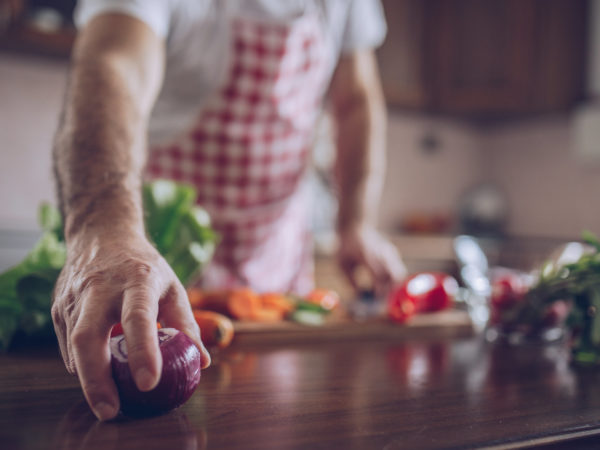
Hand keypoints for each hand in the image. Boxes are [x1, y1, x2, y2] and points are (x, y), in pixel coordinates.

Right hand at [51, 229, 210, 420]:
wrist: (103, 235)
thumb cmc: (145, 266)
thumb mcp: (172, 287)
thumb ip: (186, 324)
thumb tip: (202, 362)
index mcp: (137, 280)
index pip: (138, 316)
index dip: (143, 350)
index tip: (150, 382)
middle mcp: (101, 287)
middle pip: (88, 336)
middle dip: (97, 379)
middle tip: (112, 410)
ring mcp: (75, 297)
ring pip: (73, 344)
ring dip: (88, 379)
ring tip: (107, 404)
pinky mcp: (60, 307)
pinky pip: (67, 344)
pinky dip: (82, 365)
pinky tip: (96, 376)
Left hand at [337, 224, 406, 296]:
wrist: (354, 227)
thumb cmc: (345, 248)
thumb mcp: (341, 265)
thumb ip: (350, 281)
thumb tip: (359, 297)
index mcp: (366, 255)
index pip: (378, 274)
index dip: (379, 288)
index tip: (375, 299)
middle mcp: (381, 253)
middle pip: (394, 275)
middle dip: (388, 290)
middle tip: (378, 299)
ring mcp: (388, 252)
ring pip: (399, 274)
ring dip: (392, 285)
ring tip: (379, 290)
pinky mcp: (392, 253)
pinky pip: (397, 270)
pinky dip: (392, 279)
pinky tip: (380, 280)